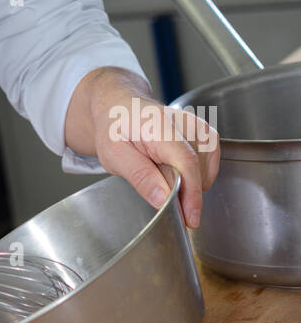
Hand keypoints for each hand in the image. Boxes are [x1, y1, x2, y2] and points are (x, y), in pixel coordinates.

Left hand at [90, 79, 219, 227]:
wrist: (119, 105)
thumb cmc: (114, 127)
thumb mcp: (114, 155)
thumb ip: (140, 177)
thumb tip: (164, 200)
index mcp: (158, 124)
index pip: (186, 162)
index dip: (191, 194)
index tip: (190, 218)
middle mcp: (183, 121)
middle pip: (198, 167)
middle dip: (186, 192)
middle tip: (162, 194)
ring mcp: (196, 125)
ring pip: (206, 167)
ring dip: (191, 182)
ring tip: (163, 174)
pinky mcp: (203, 132)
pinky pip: (209, 161)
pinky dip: (197, 174)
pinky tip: (177, 171)